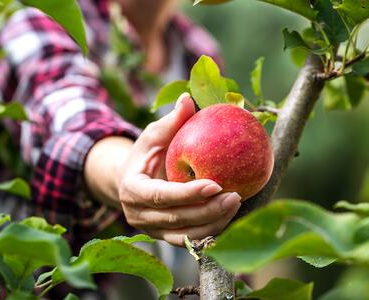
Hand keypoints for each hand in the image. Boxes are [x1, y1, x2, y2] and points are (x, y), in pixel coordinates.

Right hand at [116, 93, 241, 245]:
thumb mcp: (153, 136)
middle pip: (177, 218)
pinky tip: (230, 218)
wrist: (130, 182)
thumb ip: (171, 122)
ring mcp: (152, 230)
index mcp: (132, 190)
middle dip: (208, 210)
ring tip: (237, 205)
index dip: (187, 193)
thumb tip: (188, 99)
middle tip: (236, 196)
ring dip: (214, 223)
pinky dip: (211, 232)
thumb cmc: (145, 154)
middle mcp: (139, 215)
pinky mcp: (165, 237)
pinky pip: (190, 240)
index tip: (215, 184)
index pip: (159, 196)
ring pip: (186, 235)